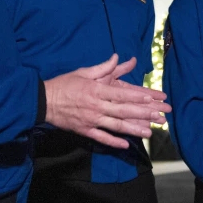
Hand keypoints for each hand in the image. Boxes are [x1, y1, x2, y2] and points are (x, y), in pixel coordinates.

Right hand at [42, 54, 170, 148]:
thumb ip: (103, 67)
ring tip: (149, 133)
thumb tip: (117, 57)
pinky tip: (126, 145)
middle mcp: (96, 106)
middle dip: (142, 114)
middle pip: (123, 111)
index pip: (121, 94)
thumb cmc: (64, 84)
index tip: (151, 98)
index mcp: (96, 90)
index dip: (137, 96)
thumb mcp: (83, 72)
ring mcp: (91, 120)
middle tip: (159, 116)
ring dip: (133, 130)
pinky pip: (102, 138)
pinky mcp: (85, 130)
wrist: (43, 101)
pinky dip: (114, 142)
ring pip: (116, 126)